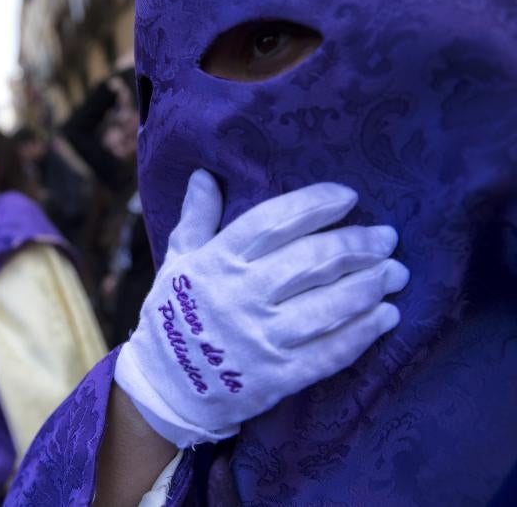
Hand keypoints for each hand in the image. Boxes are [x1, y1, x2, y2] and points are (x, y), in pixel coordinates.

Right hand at [115, 170, 408, 447]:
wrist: (166, 387)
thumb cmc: (174, 315)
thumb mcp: (176, 262)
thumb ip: (196, 219)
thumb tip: (205, 175)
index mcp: (216, 264)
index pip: (271, 224)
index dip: (313, 206)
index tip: (349, 196)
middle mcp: (240, 298)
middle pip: (309, 263)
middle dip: (356, 246)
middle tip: (387, 237)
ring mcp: (261, 340)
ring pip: (327, 307)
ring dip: (368, 286)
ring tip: (396, 273)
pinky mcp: (278, 377)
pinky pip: (329, 352)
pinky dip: (363, 333)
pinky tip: (387, 315)